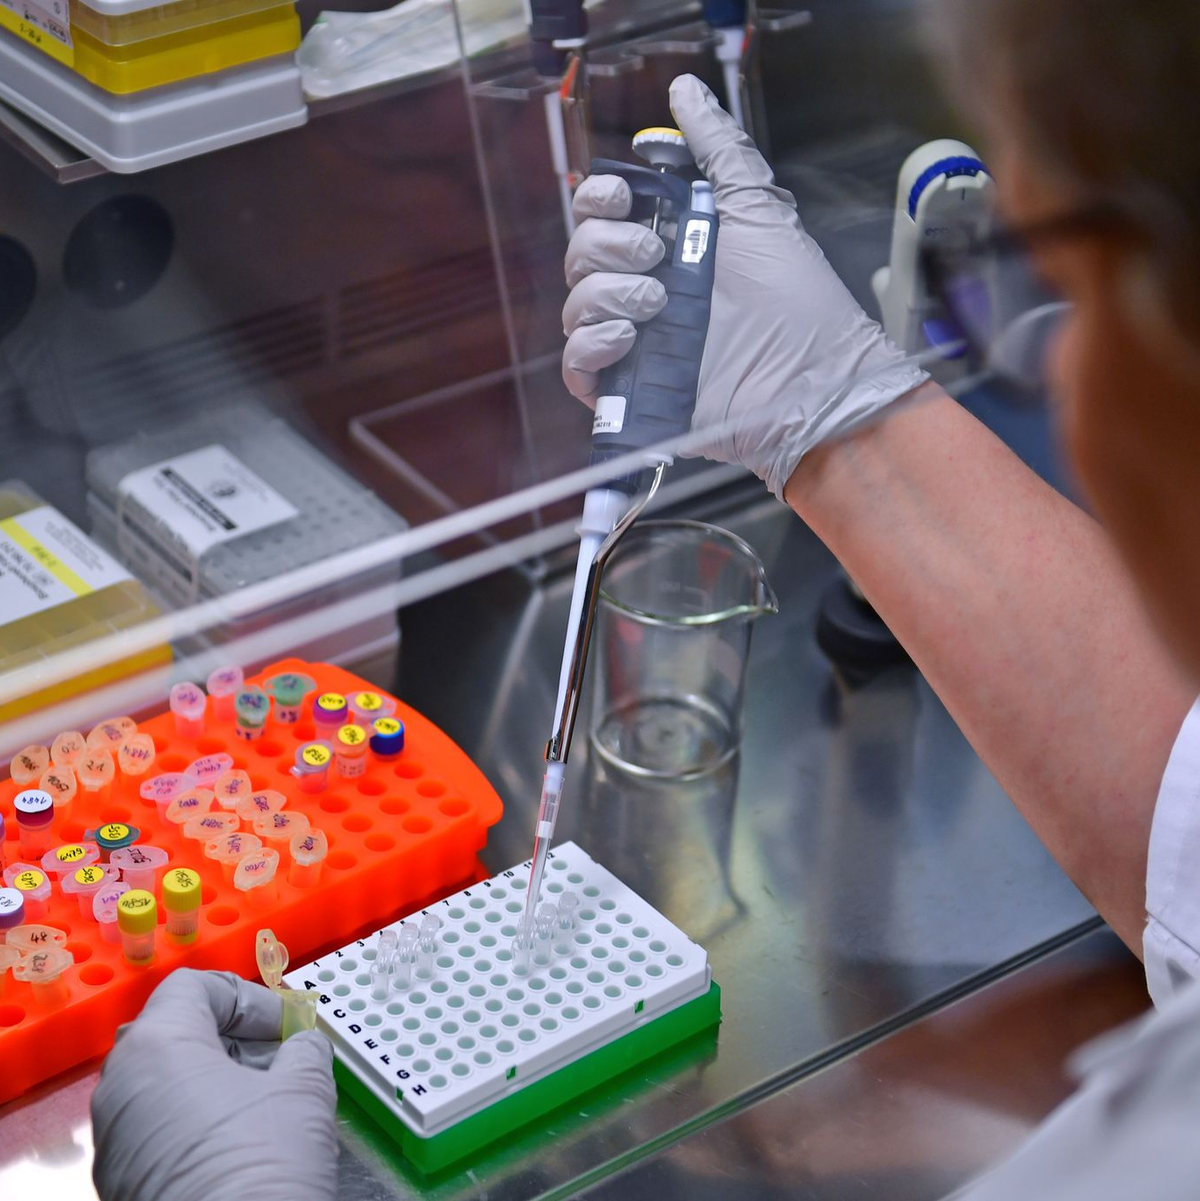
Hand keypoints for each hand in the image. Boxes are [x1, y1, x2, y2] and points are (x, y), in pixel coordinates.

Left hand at [91, 969, 337, 1200]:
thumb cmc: (264, 1161)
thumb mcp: (304, 1089)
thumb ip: (303, 1049)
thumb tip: (301, 1046)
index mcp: (156, 1048)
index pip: (194, 987)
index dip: (249, 996)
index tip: (287, 1024)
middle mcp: (121, 1088)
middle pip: (176, 1033)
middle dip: (236, 1039)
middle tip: (284, 1058)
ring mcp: (115, 1141)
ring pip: (166, 1084)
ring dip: (220, 1080)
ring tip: (271, 1102)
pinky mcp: (122, 1184)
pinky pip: (159, 1129)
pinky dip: (199, 1121)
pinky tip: (245, 1144)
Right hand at [562, 74, 928, 498]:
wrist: (812, 380)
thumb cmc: (797, 299)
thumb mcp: (758, 208)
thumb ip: (719, 148)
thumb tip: (684, 90)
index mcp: (671, 247)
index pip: (602, 216)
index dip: (600, 201)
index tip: (624, 200)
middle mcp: (647, 291)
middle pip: (581, 254)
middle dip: (609, 245)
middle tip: (659, 257)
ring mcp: (637, 342)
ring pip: (576, 305)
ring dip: (607, 293)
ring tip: (659, 304)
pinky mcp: (632, 389)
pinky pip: (576, 365)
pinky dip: (591, 346)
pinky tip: (629, 339)